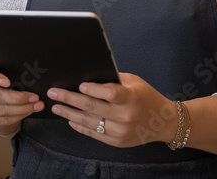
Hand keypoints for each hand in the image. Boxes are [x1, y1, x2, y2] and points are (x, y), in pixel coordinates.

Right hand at [0, 61, 43, 129]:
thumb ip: (9, 70)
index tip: (8, 82)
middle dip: (17, 98)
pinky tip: (26, 112)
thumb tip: (27, 77)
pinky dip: (15, 117)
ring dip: (20, 109)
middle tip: (34, 97)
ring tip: (34, 106)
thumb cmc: (0, 76)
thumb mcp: (2, 69)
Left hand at [47, 72, 177, 147]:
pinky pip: (94, 134)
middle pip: (92, 107)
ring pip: (89, 122)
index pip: (110, 93)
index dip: (93, 89)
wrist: (163, 123)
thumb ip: (113, 79)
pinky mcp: (117, 142)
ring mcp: (120, 132)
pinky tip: (70, 119)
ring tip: (56, 107)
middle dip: (69, 99)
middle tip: (53, 93)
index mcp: (131, 98)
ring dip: (69, 114)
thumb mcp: (134, 82)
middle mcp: (125, 116)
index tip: (79, 85)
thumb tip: (87, 75)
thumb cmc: (146, 97)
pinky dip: (80, 127)